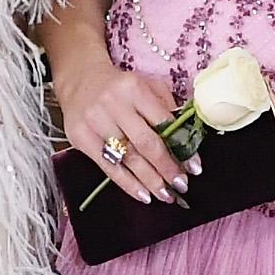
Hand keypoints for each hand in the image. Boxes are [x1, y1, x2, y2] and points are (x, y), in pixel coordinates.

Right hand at [53, 48, 187, 208]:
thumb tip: (185, 139)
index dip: (181, 147)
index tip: (194, 167)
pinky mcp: (81, 138)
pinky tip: (143, 195)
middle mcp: (114, 104)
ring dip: (150, 180)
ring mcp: (95, 122)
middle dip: (166, 168)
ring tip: (166, 195)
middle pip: (145, 143)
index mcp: (134, 88)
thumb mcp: (146, 84)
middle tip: (181, 185)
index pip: (163, 122)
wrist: (80, 79)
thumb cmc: (120, 86)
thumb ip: (165, 107)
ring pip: (128, 158)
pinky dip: (127, 184)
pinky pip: (108, 167)